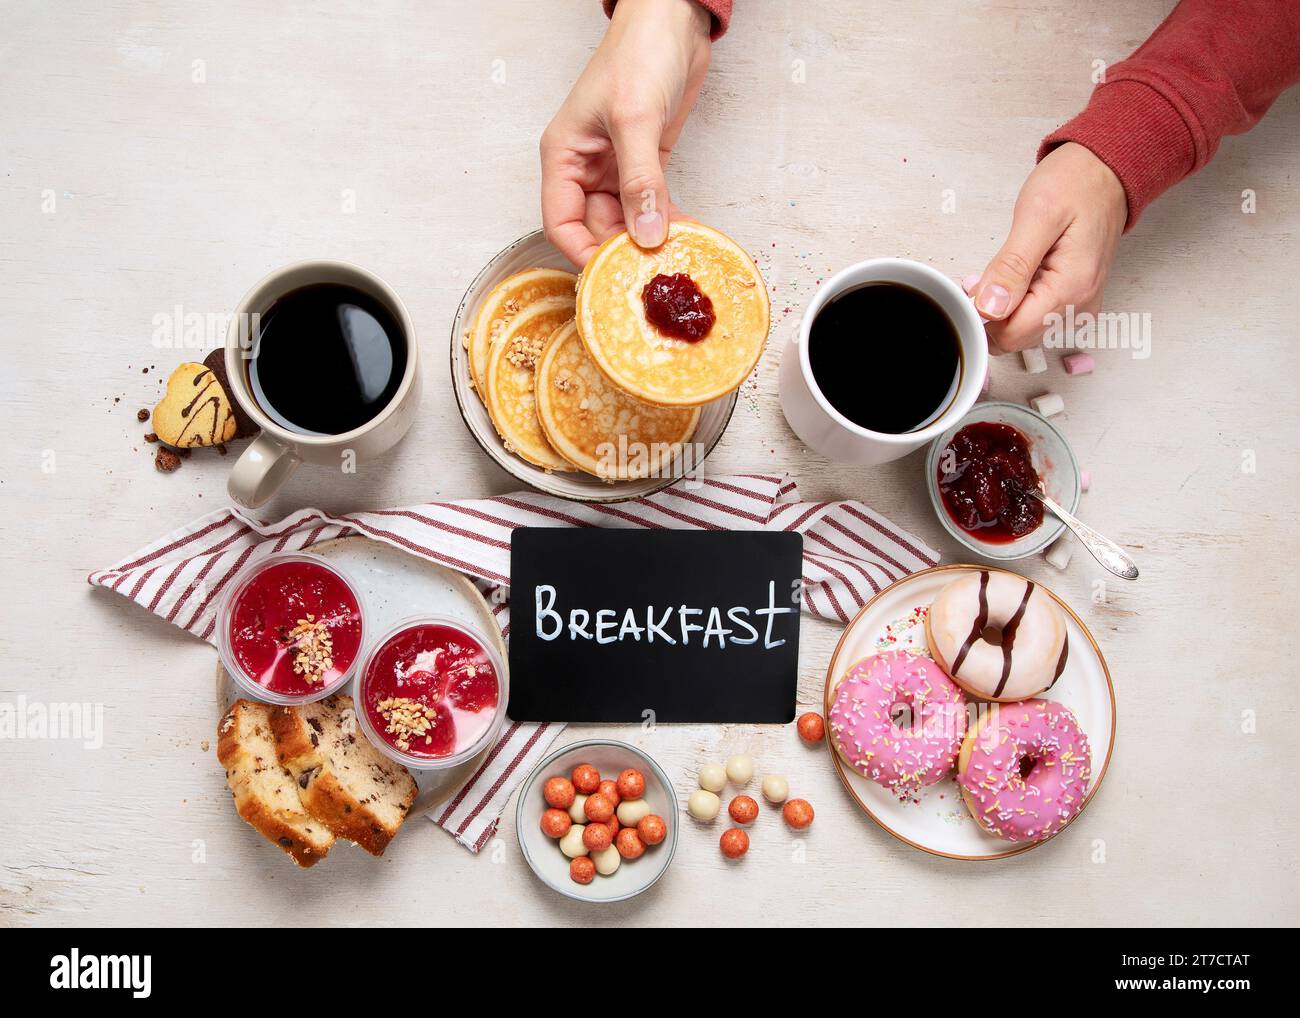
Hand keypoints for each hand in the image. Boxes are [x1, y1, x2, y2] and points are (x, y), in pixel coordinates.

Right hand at [541, 0, 711, 266]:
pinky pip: (652, 205)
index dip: (582, 254)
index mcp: (565, 156)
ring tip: (672, 260)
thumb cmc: (639, 52)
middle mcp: (587, 167)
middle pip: (596, 228)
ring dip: (648, 241)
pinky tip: (686, 236)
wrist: (672, 20)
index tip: (611, 277)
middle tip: (651, 275)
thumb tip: (647, 234)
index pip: (561, 223)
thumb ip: (641, 180)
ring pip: (627, 222)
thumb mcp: (635, 119)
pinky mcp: (648, 164)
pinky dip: (667, 222)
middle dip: (622, 253)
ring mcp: (618, 167)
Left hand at [964, 142, 1127, 353]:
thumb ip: (1011, 266)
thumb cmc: (1075, 184)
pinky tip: (1020, 274)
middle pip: (1016, 337)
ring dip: (1004, 306)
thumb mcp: (1036, 216)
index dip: (983, 316)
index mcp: (1072, 289)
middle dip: (992, 311)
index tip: (974, 285)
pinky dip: (1017, 300)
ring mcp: (1079, 305)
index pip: (1012, 335)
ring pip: (1022, 329)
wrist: (1105, 171)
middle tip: (990, 271)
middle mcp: (1080, 305)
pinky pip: (1034, 315)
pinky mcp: (1074, 300)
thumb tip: (989, 308)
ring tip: (1010, 267)